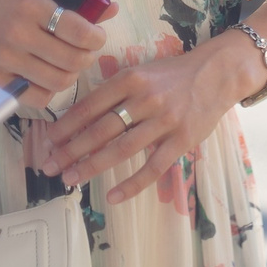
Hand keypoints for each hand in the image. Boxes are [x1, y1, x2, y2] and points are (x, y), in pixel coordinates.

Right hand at [0, 0, 111, 95]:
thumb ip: (69, 5)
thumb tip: (111, 9)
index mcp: (31, 6)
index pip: (80, 32)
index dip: (97, 39)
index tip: (96, 37)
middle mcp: (18, 34)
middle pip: (73, 61)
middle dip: (87, 58)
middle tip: (84, 53)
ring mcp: (5, 60)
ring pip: (58, 82)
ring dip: (70, 75)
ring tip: (65, 65)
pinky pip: (35, 96)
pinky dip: (47, 90)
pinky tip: (45, 77)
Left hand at [42, 35, 260, 204]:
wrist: (218, 73)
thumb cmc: (174, 75)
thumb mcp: (141, 71)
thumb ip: (115, 91)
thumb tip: (81, 116)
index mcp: (130, 79)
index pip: (90, 105)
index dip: (66, 126)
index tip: (48, 142)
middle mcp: (145, 99)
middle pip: (101, 129)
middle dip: (71, 150)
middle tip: (50, 166)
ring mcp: (165, 121)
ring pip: (121, 149)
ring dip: (92, 166)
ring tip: (71, 179)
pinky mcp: (182, 140)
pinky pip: (153, 168)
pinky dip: (132, 184)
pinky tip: (113, 196)